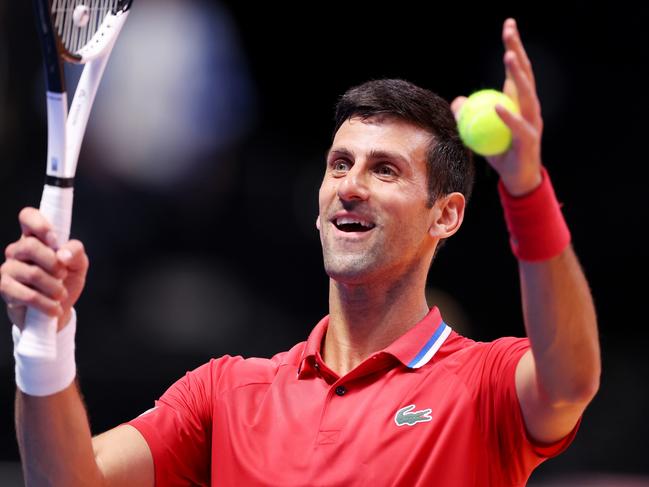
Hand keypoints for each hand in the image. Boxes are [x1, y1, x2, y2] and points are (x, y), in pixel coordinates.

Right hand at [0, 208, 88, 330]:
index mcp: (36, 238)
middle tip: (63, 274)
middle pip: (29, 245)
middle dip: (53, 263)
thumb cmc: (65, 281)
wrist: (57, 311)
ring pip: (31, 273)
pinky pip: (27, 295)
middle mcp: (18, 250)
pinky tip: (54, 307)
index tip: (54, 240)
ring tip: (61, 294)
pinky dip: (46, 303)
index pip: (28, 216)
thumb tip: (63, 254)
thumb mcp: (78, 265)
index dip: (38, 224)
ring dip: (54, 287)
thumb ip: (75, 252)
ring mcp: (9, 269)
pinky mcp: (5, 289)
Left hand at [452, 18, 543, 195]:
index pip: (516, 70)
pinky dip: (506, 115)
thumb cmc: (501, 153)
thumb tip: (457, 102)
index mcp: (519, 102)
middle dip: (518, 50)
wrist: (517, 178)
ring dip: (517, 74)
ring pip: (526, 94)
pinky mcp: (528, 139)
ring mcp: (531, 122)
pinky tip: (496, 105)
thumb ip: (469, 116)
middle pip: (525, 73)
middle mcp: (529, 107)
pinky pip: (517, 125)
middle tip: (509, 30)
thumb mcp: (480, 132)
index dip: (514, 47)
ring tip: (508, 56)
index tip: (508, 25)